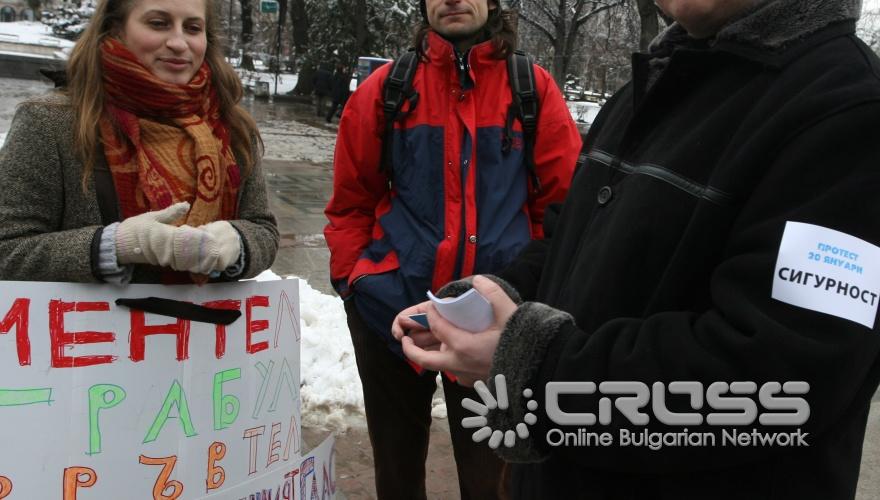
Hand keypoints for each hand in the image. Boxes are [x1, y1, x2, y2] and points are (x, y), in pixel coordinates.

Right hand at [116, 203, 239, 273]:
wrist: (118, 245)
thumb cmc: (134, 228)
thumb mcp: (152, 217)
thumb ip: (170, 213)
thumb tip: (186, 205)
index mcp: (164, 236)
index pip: (186, 238)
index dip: (200, 238)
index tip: (212, 236)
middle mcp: (166, 249)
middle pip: (189, 252)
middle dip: (202, 250)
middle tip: (216, 247)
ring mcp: (164, 257)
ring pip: (185, 259)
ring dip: (198, 257)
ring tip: (212, 253)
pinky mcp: (163, 262)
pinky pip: (179, 262)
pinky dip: (189, 261)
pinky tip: (199, 258)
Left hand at [396, 275, 518, 385]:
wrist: (537, 371)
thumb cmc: (523, 342)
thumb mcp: (510, 313)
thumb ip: (493, 293)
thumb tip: (478, 280)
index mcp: (463, 346)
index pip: (437, 327)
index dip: (430, 314)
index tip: (431, 306)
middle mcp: (459, 365)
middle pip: (425, 360)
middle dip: (410, 349)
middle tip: (404, 339)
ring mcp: (465, 377)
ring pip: (439, 367)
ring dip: (431, 356)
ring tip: (427, 345)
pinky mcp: (474, 384)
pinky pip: (454, 373)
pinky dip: (448, 363)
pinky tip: (454, 354)